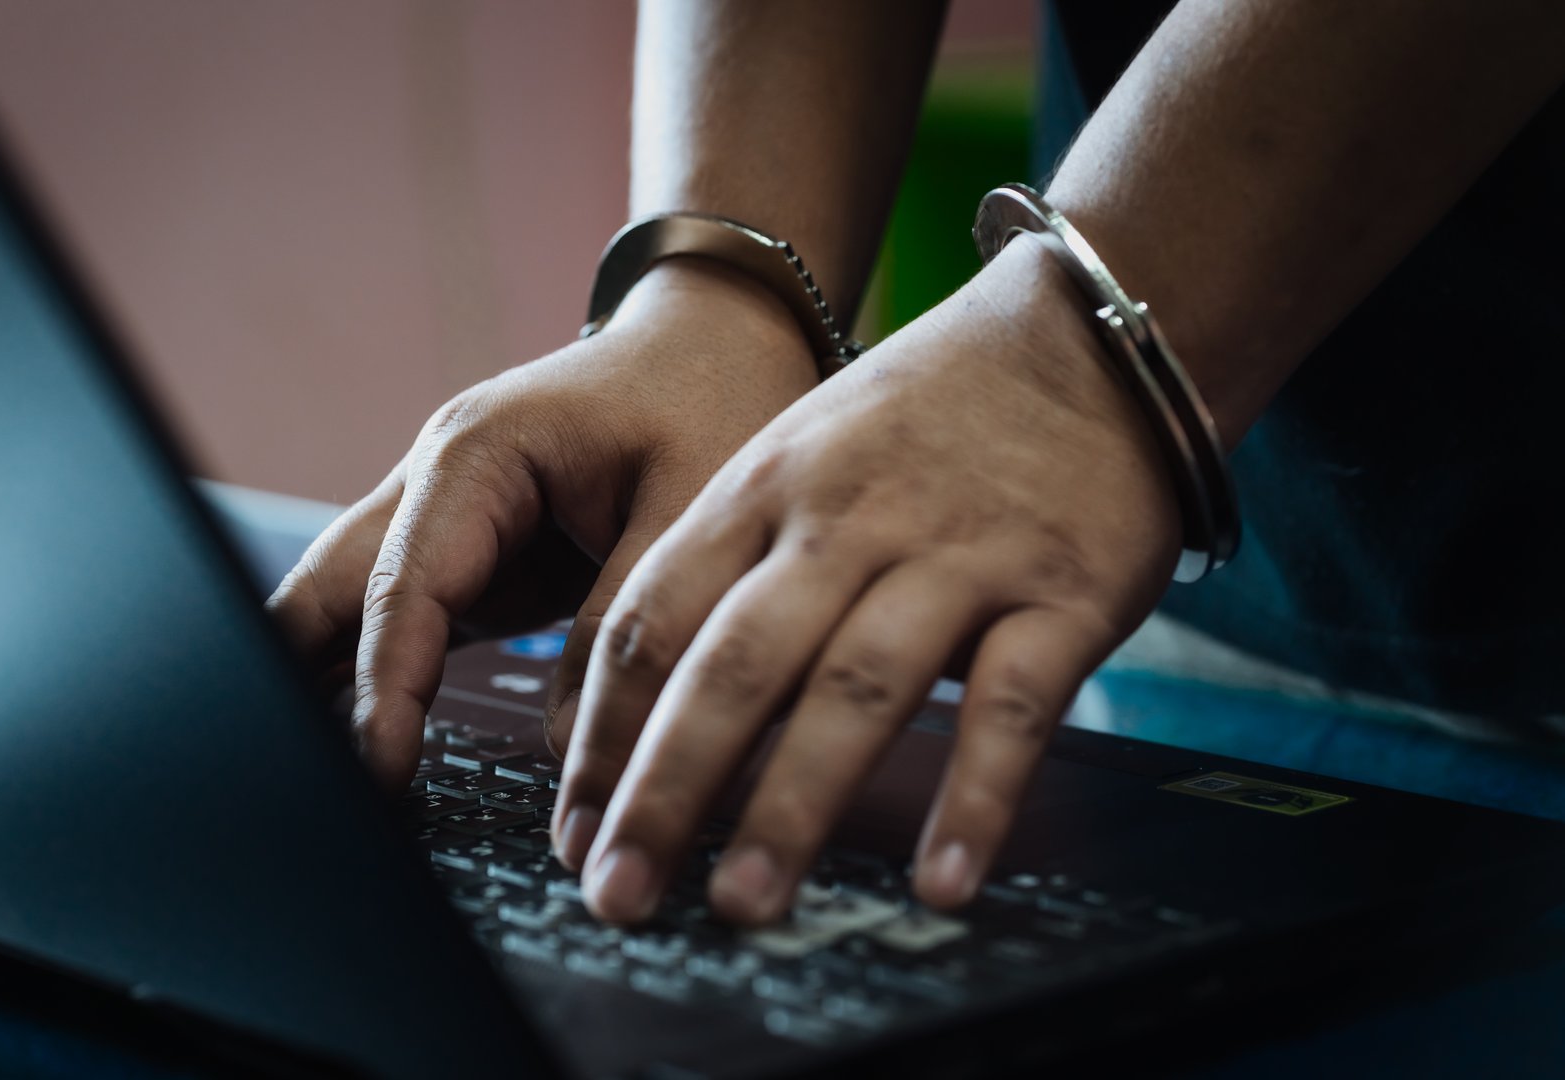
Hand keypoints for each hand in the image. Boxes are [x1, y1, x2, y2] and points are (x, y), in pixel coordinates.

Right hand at [265, 259, 818, 789]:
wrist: (720, 344)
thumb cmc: (709, 398)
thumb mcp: (690, 506)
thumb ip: (627, 626)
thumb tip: (579, 755)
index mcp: (478, 453)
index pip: (405, 588)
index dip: (384, 689)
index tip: (376, 776)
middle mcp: (439, 484)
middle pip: (330, 591)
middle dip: (303, 684)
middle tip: (306, 791)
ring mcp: (447, 523)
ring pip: (349, 611)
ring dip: (329, 689)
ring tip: (318, 793)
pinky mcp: (475, 561)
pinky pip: (406, 628)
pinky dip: (384, 685)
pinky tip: (367, 756)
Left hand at [552, 241, 1181, 923]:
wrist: (1089, 335)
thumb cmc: (930, 412)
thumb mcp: (803, 448)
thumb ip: (733, 556)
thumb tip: (648, 699)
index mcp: (766, 486)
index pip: (655, 616)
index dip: (603, 732)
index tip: (572, 826)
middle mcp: (847, 521)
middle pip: (734, 664)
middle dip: (665, 787)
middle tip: (619, 890)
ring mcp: (956, 556)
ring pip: (855, 688)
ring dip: (791, 806)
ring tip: (744, 902)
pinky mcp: (1062, 592)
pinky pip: (1010, 707)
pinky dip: (973, 798)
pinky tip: (941, 881)